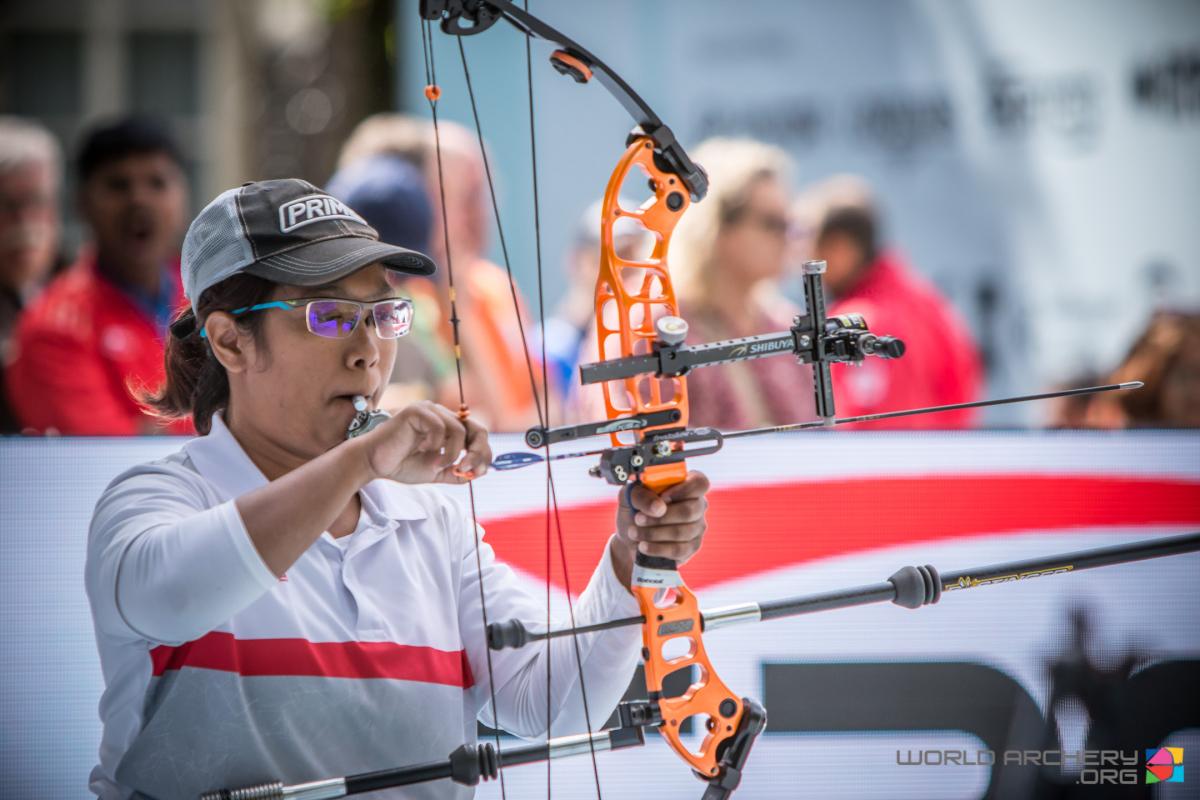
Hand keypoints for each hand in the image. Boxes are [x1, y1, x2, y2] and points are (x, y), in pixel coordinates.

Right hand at [354, 401, 491, 484]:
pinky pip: (439, 427)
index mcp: (448, 426)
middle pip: (476, 429)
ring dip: (451, 453)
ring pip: (458, 430)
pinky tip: (422, 449)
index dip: (483, 454)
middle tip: (467, 469)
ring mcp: (430, 410)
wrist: (373, 463)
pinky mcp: (417, 411)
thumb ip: (456, 472)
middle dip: (477, 452)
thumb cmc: (401, 464)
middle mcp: (442, 415)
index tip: (479, 473)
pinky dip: (435, 444)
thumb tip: (479, 473)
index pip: (477, 435)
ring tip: (436, 465)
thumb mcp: (436, 472)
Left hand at [611, 470, 710, 586]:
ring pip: (682, 532)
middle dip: (660, 517)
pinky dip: (657, 548)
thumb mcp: (630, 496)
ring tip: (634, 533)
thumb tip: (659, 507)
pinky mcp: (691, 547)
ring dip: (654, 533)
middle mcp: (697, 505)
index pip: (700, 483)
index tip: (663, 498)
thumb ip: (641, 495)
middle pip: (690, 511)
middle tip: (638, 519)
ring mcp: (697, 527)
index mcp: (687, 484)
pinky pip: (678, 550)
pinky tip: (643, 546)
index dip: (683, 490)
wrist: (630, 536)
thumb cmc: (635, 509)